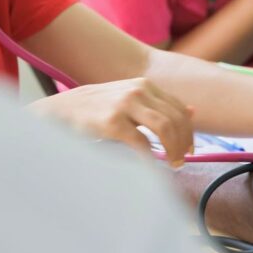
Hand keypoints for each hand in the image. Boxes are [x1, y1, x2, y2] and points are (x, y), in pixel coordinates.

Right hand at [29, 78, 193, 167]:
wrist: (59, 111)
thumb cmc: (97, 109)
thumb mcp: (130, 100)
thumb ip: (159, 105)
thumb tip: (193, 111)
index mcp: (145, 85)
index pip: (179, 110)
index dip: (189, 132)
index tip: (190, 150)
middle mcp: (138, 91)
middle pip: (175, 119)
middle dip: (184, 143)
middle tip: (182, 162)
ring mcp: (124, 105)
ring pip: (164, 128)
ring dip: (174, 149)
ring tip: (173, 164)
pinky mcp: (112, 122)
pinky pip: (141, 143)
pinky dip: (151, 158)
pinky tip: (152, 167)